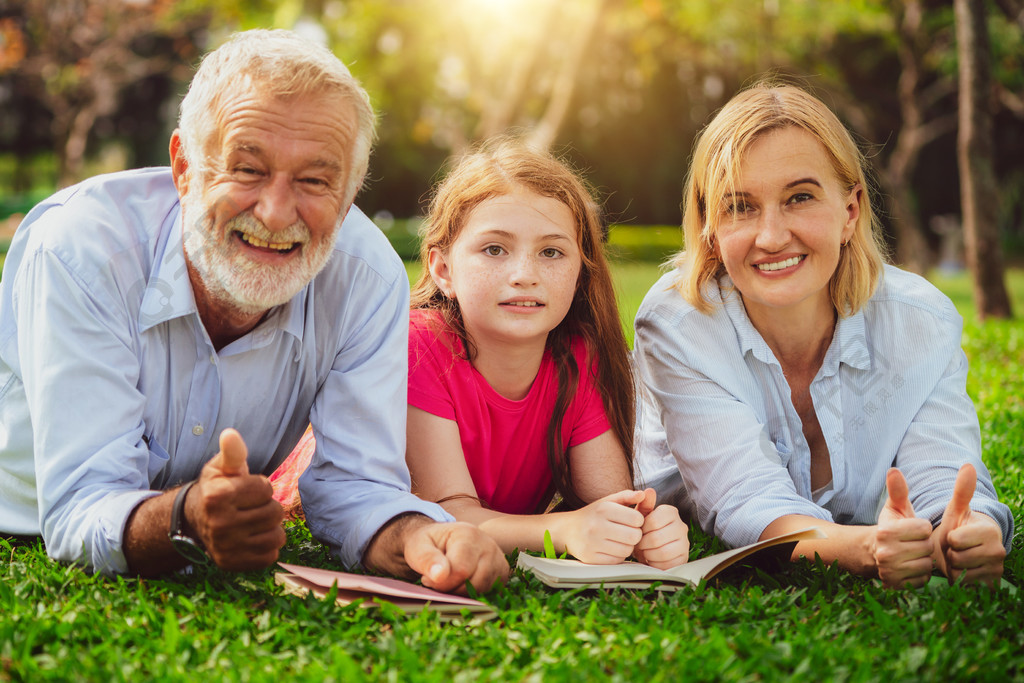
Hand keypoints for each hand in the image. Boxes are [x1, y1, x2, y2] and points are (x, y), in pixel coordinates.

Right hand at [189, 428, 285, 570]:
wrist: (196, 521)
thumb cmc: (216, 489)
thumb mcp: (221, 467)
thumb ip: (232, 452)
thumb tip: (230, 434)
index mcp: (217, 496)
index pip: (266, 489)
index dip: (260, 487)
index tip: (245, 489)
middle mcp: (220, 524)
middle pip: (275, 513)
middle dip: (267, 506)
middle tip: (250, 507)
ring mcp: (226, 547)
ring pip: (276, 535)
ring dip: (269, 527)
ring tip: (252, 522)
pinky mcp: (233, 564)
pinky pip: (271, 555)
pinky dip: (266, 546)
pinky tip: (251, 538)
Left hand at [402, 520, 508, 593]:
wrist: (441, 540)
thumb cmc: (428, 544)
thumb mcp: (418, 547)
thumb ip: (426, 559)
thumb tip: (439, 575)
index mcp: (469, 534)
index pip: (461, 571)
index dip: (442, 583)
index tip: (428, 578)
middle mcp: (489, 545)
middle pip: (474, 583)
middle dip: (452, 589)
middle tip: (436, 581)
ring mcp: (498, 559)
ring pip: (483, 590)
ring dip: (462, 593)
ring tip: (448, 581)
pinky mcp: (502, 572)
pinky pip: (490, 592)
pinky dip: (473, 594)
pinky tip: (461, 584)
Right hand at [556, 490, 645, 563]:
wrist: (567, 529)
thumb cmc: (593, 514)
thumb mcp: (608, 501)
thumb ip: (627, 496)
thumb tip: (644, 494)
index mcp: (603, 508)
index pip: (637, 519)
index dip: (638, 521)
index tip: (632, 521)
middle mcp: (596, 525)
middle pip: (634, 536)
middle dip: (635, 535)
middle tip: (628, 532)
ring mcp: (592, 543)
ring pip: (627, 550)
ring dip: (627, 546)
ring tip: (620, 540)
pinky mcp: (590, 558)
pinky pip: (616, 560)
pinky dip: (618, 556)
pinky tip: (612, 548)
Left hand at [632, 488, 689, 568]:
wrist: (649, 547)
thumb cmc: (643, 529)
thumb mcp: (640, 515)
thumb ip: (644, 503)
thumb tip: (649, 491)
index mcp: (671, 512)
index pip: (653, 522)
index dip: (641, 530)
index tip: (638, 532)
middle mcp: (681, 526)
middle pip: (656, 539)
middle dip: (643, 544)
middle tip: (639, 544)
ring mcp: (685, 543)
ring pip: (662, 553)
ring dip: (648, 554)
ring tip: (645, 551)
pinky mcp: (684, 558)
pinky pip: (668, 565)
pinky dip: (656, 564)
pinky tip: (652, 559)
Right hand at [873, 468, 933, 588]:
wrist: (875, 554)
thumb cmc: (892, 528)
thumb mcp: (895, 509)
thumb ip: (898, 491)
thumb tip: (893, 470)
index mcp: (885, 531)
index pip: (924, 528)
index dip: (922, 528)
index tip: (912, 529)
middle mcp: (885, 552)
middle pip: (926, 547)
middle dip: (924, 545)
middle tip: (912, 544)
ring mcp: (889, 571)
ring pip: (926, 565)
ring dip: (923, 561)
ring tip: (912, 556)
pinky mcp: (894, 585)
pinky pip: (922, 580)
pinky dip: (920, 575)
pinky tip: (910, 568)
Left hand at [934, 464, 1005, 586]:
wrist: (966, 552)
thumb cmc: (959, 528)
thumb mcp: (956, 509)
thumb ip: (961, 490)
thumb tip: (968, 465)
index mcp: (989, 531)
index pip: (954, 540)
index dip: (947, 538)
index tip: (953, 534)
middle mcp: (998, 551)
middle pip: (956, 558)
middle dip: (949, 554)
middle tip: (954, 549)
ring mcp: (997, 570)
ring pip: (959, 573)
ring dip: (953, 567)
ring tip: (958, 559)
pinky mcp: (991, 586)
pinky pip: (964, 586)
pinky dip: (959, 581)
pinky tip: (963, 572)